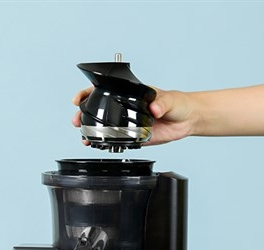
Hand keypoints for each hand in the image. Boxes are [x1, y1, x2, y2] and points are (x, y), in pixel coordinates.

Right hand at [71, 86, 195, 145]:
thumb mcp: (169, 99)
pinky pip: (117, 141)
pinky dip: (106, 144)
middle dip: (83, 114)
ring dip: (91, 132)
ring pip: (105, 127)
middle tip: (77, 120)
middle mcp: (126, 109)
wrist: (186, 120)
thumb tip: (155, 108)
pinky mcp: (134, 137)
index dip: (88, 93)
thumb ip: (162, 103)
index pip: (104, 90)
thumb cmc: (177, 104)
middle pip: (99, 109)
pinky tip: (98, 146)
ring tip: (84, 137)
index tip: (80, 98)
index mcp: (130, 95)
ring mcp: (128, 123)